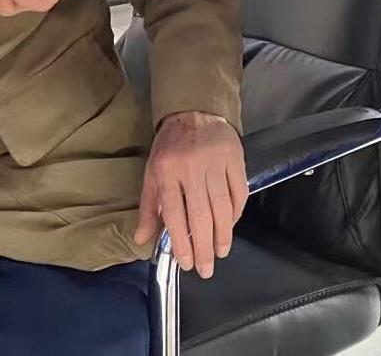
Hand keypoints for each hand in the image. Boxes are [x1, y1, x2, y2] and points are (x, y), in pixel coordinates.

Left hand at [134, 111, 248, 278]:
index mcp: (166, 171)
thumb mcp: (152, 172)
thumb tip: (141, 240)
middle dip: (204, 247)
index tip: (187, 263)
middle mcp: (190, 168)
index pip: (173, 214)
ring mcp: (214, 163)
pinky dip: (236, 214)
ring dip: (222, 235)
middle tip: (206, 269)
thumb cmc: (170, 146)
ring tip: (220, 252)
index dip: (180, 242)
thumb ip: (148, 207)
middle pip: (199, 215)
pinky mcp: (234, 158)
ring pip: (222, 208)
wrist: (193, 111)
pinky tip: (231, 227)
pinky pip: (238, 193)